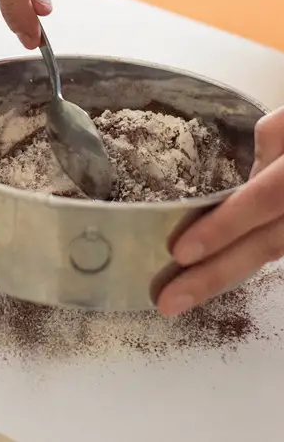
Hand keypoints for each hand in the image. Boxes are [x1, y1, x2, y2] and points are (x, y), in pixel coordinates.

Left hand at [157, 106, 283, 315]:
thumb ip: (272, 141)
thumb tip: (245, 176)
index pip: (263, 200)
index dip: (225, 226)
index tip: (180, 251)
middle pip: (267, 244)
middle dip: (216, 275)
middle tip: (170, 300)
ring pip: (274, 253)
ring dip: (227, 275)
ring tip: (184, 294)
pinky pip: (279, 248)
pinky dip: (247, 261)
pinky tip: (217, 273)